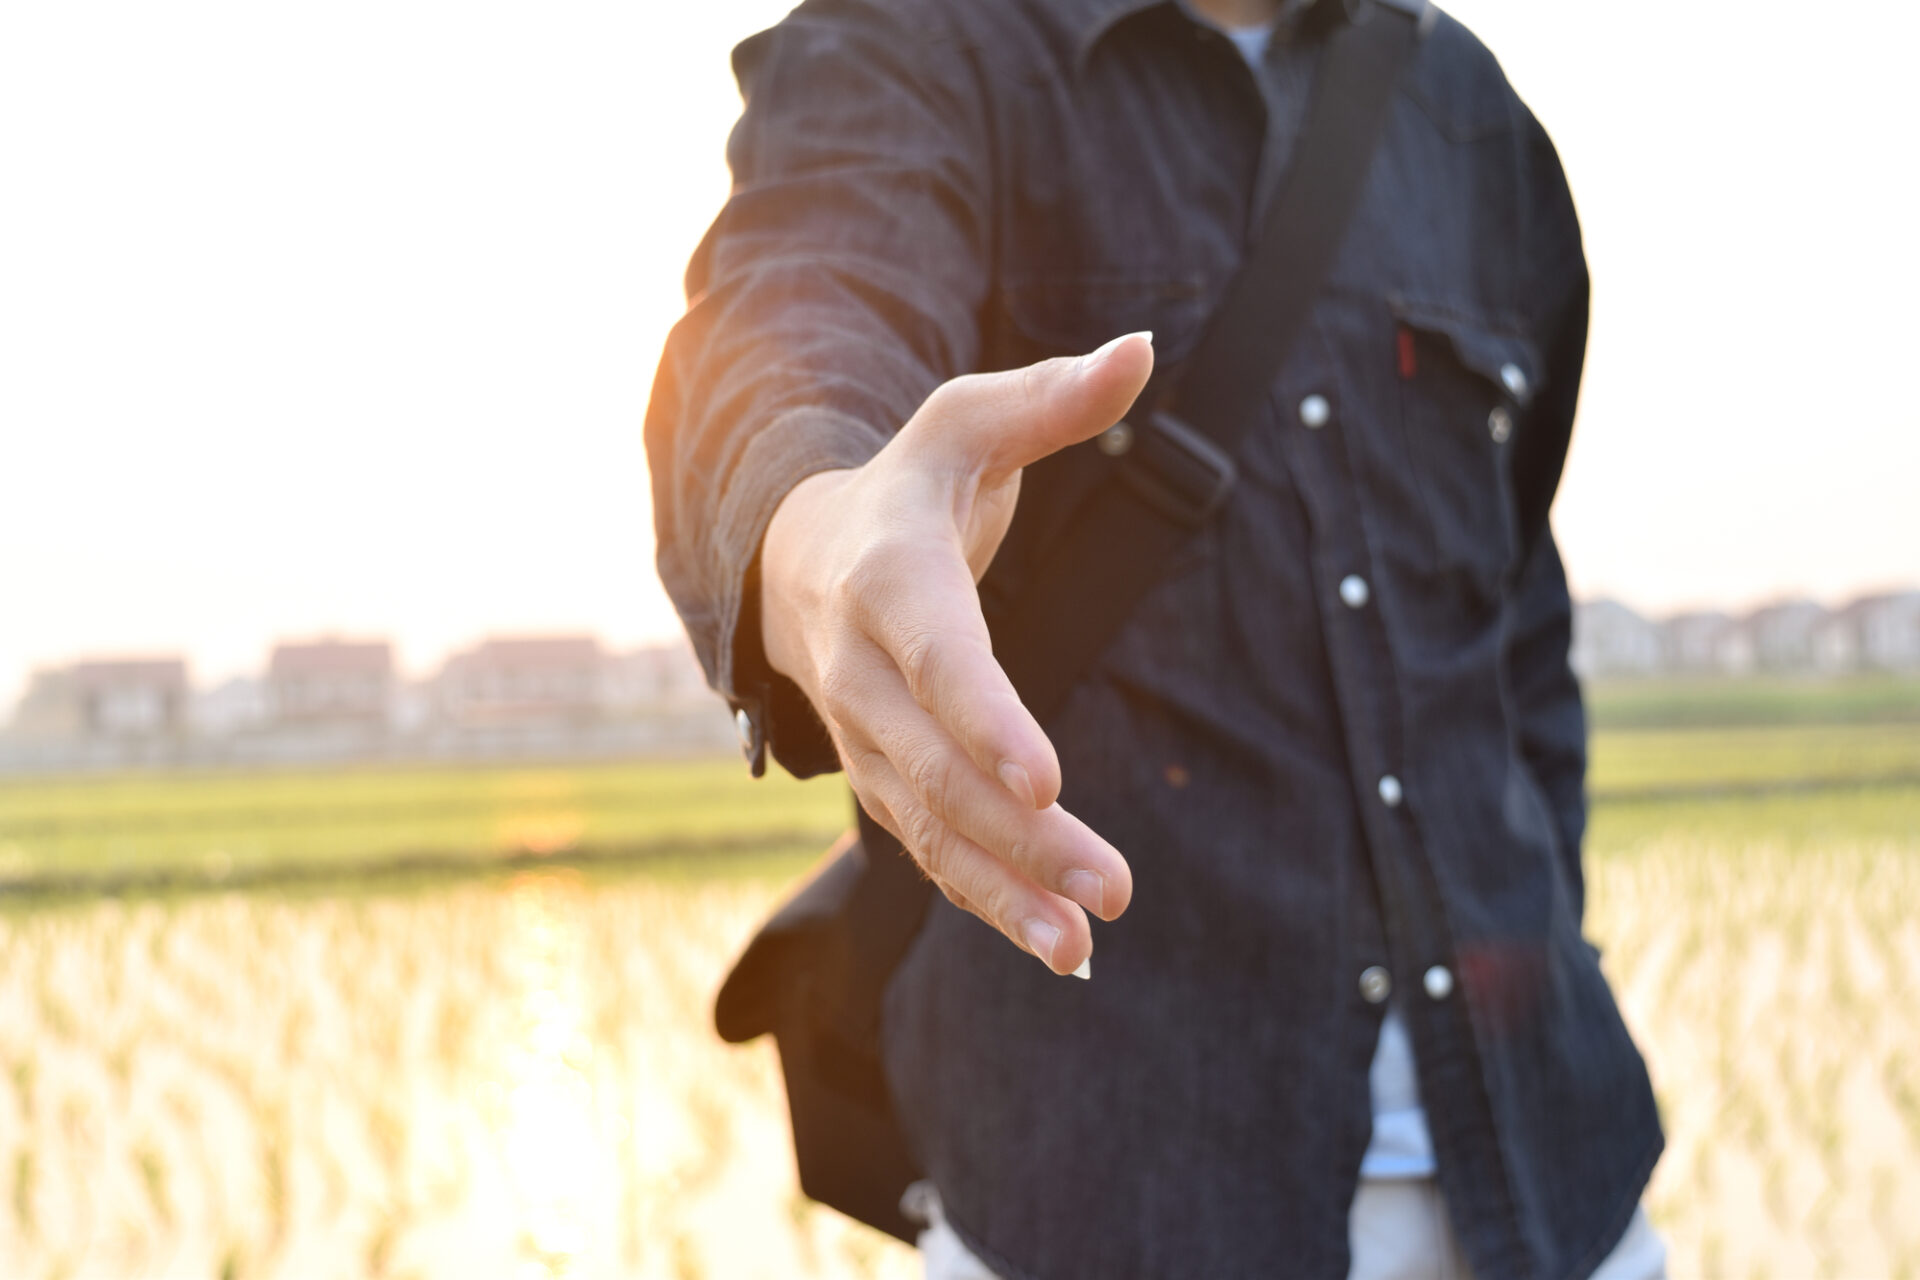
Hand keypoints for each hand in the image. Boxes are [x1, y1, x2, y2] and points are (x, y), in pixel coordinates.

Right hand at [760, 333, 1154, 976]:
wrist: (796, 560)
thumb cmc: (908, 487)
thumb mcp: (968, 425)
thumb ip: (1053, 399)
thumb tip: (1143, 347)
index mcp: (888, 578)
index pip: (937, 657)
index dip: (986, 720)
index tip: (1043, 782)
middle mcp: (862, 672)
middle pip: (939, 767)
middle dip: (1021, 836)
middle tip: (1110, 888)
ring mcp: (865, 738)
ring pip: (930, 828)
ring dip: (1006, 893)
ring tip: (1084, 950)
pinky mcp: (883, 780)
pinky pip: (931, 853)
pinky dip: (989, 902)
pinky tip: (1063, 947)